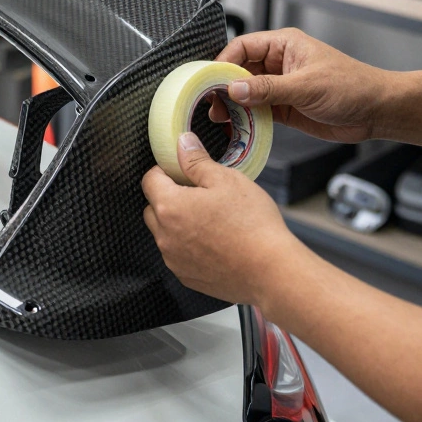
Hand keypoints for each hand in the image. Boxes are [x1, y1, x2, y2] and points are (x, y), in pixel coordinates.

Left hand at [142, 132, 306, 305]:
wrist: (271, 271)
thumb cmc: (252, 224)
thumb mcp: (226, 179)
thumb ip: (197, 161)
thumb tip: (182, 144)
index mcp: (169, 206)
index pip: (149, 180)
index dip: (164, 171)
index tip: (180, 171)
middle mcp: (164, 235)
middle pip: (152, 208)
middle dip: (168, 197)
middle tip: (198, 194)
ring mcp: (173, 259)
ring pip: (164, 233)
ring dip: (177, 223)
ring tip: (210, 220)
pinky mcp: (186, 276)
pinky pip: (177, 254)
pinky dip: (188, 246)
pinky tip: (214, 242)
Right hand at [209, 27, 391, 143]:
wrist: (377, 112)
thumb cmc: (353, 87)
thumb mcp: (306, 86)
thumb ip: (268, 89)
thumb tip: (234, 90)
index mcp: (284, 45)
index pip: (242, 47)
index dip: (224, 62)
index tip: (211, 81)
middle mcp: (279, 63)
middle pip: (239, 70)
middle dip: (224, 86)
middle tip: (213, 103)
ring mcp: (280, 86)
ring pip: (245, 92)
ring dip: (232, 104)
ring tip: (221, 117)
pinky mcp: (284, 107)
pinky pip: (256, 110)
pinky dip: (245, 118)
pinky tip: (237, 125)